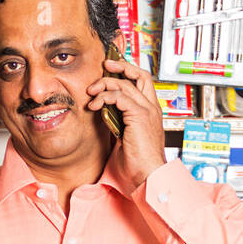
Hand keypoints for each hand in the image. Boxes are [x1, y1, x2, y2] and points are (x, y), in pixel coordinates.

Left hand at [86, 56, 165, 191]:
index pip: (141, 84)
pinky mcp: (140, 115)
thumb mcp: (122, 142)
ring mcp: (148, 111)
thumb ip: (115, 128)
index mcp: (150, 114)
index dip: (127, 74)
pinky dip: (105, 97)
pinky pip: (120, 96)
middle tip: (104, 66)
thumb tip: (101, 122)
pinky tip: (94, 105)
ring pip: (126, 83)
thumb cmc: (136, 167)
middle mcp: (152, 109)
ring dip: (105, 84)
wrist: (147, 177)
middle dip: (121, 66)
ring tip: (91, 93)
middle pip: (140, 75)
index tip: (109, 72)